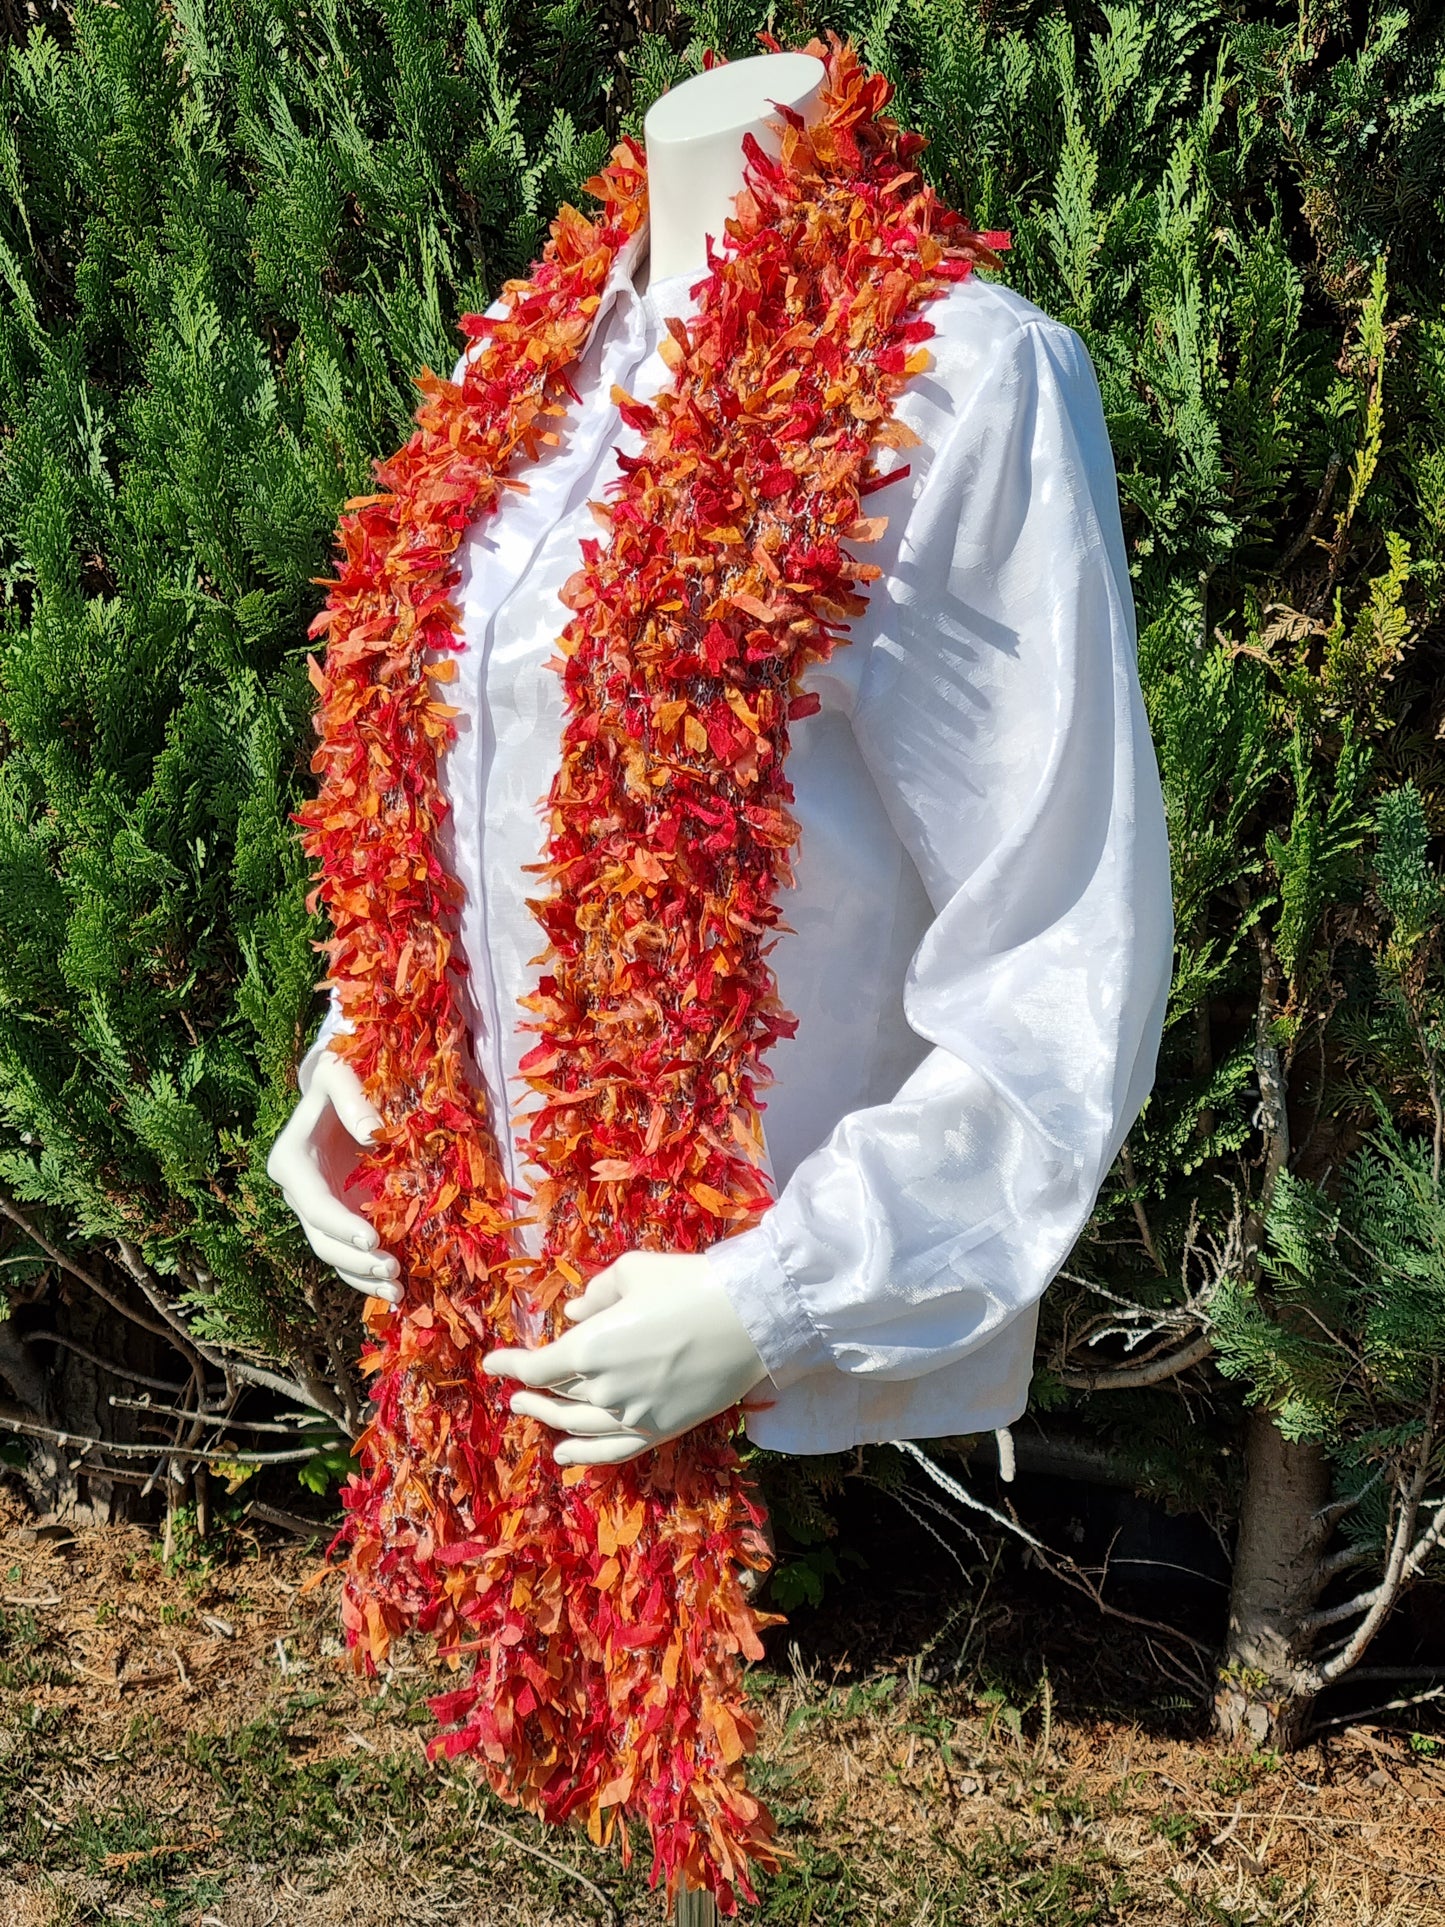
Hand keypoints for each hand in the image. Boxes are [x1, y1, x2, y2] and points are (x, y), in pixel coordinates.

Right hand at [265, 1052, 402, 1304]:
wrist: (341, 1086)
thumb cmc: (340, 1073)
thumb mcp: (339, 1072)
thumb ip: (351, 1097)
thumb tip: (372, 1134)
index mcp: (291, 1162)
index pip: (314, 1204)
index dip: (341, 1225)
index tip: (374, 1239)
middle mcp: (301, 1192)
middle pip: (321, 1239)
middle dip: (355, 1260)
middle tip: (392, 1272)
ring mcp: (321, 1208)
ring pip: (334, 1255)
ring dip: (362, 1277)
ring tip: (397, 1293)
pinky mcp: (343, 1215)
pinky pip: (351, 1252)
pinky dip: (369, 1273)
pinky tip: (396, 1291)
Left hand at [482, 1250, 768, 1465]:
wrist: (750, 1319)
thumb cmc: (689, 1284)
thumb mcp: (632, 1271)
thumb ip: (596, 1293)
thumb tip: (574, 1313)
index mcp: (589, 1347)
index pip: (536, 1366)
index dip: (510, 1365)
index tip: (492, 1363)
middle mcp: (603, 1389)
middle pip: (555, 1395)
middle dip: (531, 1392)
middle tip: (515, 1392)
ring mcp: (632, 1414)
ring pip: (578, 1425)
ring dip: (550, 1419)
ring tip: (532, 1413)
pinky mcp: (660, 1429)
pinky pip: (611, 1451)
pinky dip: (583, 1455)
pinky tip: (564, 1455)